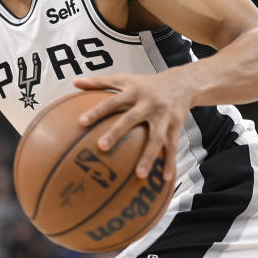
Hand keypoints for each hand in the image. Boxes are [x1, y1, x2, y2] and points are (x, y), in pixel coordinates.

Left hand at [74, 70, 194, 182]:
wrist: (182, 82)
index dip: (97, 111)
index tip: (81, 122)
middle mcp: (148, 103)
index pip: (111, 102)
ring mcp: (163, 116)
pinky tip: (164, 178)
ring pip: (156, 138)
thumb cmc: (147, 83)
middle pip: (131, 119)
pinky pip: (172, 146)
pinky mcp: (176, 126)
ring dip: (148, 157)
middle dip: (117, 133)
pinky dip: (169, 162)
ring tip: (139, 175)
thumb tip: (75, 82)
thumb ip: (99, 82)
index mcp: (133, 92)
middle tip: (101, 147)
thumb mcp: (124, 78)